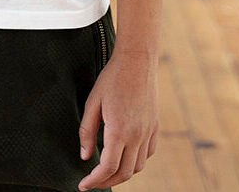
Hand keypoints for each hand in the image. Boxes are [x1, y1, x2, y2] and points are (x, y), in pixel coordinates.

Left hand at [77, 52, 158, 188]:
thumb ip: (87, 132)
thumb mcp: (93, 103)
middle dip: (107, 182)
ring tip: (107, 170)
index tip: (83, 185)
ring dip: (122, 173)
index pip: (108, 168)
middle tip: (93, 181)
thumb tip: (86, 157)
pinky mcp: (155, 126)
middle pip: (124, 173)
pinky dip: (136, 161)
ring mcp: (148, 132)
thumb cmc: (112, 79)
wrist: (137, 61)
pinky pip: (148, 153)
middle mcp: (137, 136)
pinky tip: (125, 155)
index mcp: (119, 131)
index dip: (94, 181)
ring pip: (137, 167)